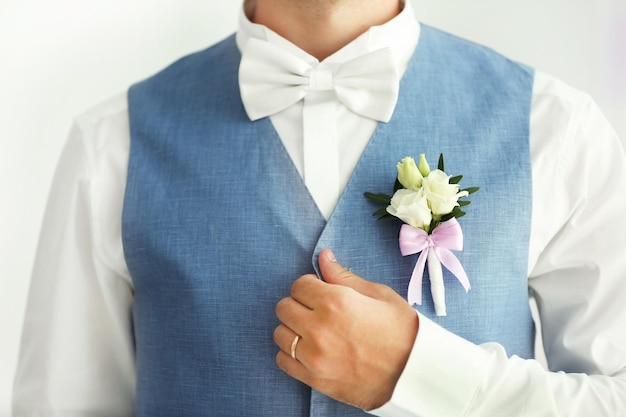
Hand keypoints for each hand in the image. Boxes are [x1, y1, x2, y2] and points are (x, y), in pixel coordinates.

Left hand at [274, 249, 418, 409]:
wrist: (415, 374)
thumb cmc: (402, 332)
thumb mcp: (379, 295)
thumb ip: (344, 277)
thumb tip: (324, 257)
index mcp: (335, 302)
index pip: (298, 285)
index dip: (309, 286)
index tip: (319, 291)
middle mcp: (319, 328)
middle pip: (284, 307)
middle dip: (298, 304)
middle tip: (315, 310)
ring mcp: (314, 356)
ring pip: (280, 334)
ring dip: (293, 329)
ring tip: (313, 331)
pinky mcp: (314, 379)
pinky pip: (282, 360)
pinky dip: (290, 354)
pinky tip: (308, 350)